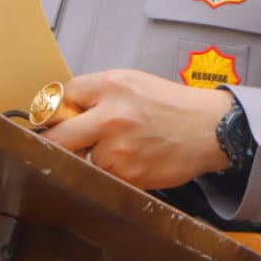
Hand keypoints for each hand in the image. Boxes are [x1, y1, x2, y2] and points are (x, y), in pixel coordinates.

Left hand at [40, 69, 234, 189]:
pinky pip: (104, 178)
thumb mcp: (131, 82)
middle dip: (54, 143)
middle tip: (57, 145)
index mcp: (111, 87)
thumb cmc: (171, 105)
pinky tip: (132, 159)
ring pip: (82, 162)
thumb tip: (63, 110)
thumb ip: (96, 93)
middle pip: (58, 138)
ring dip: (91, 159)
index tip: (52, 119)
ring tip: (118, 148)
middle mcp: (112, 117)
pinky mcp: (130, 177)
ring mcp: (120, 151)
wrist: (208, 128)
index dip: (57, 110)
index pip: (62, 97)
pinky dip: (111, 173)